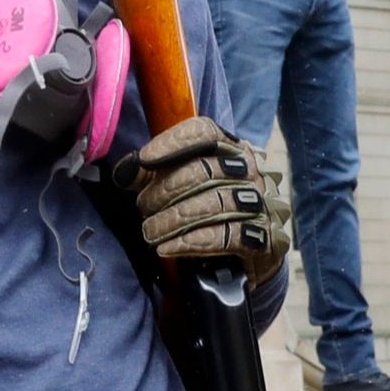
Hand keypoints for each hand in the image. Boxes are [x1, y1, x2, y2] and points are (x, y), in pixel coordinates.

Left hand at [117, 116, 286, 281]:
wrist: (249, 257)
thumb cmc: (211, 214)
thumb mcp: (182, 190)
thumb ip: (153, 176)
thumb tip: (124, 170)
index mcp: (232, 151)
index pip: (206, 133)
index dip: (174, 142)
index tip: (144, 160)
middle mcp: (251, 172)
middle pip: (204, 170)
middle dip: (165, 189)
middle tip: (143, 207)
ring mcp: (262, 204)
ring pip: (213, 204)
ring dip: (173, 219)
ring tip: (150, 232)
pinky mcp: (265, 238)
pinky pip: (226, 236)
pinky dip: (191, 242)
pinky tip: (168, 248)